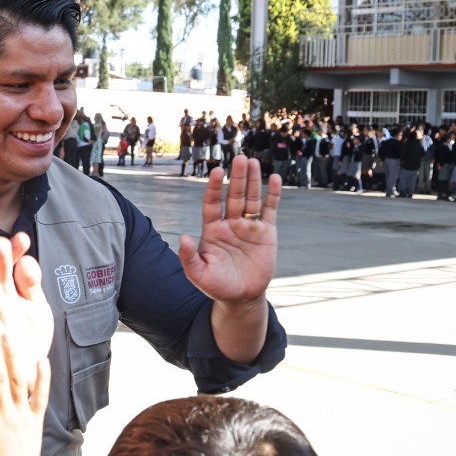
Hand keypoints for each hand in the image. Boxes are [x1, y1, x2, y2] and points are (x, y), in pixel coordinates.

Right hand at [0, 234, 51, 399]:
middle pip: (0, 277)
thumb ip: (31, 284)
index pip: (12, 266)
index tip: (23, 237)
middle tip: (0, 243)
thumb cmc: (29, 334)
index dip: (16, 252)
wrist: (25, 368)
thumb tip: (27, 261)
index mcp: (12, 291)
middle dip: (0, 261)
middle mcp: (2, 302)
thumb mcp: (35, 305)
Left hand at [178, 155, 281, 302]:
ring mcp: (248, 227)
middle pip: (234, 195)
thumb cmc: (217, 286)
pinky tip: (274, 179)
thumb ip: (189, 257)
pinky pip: (270, 210)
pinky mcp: (266, 233)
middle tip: (240, 158)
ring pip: (251, 199)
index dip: (213, 187)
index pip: (211, 203)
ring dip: (253, 181)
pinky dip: (273, 195)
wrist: (241, 297)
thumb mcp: (198, 274)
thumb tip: (181, 237)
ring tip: (253, 162)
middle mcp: (230, 223)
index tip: (216, 172)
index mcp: (213, 229)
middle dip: (237, 178)